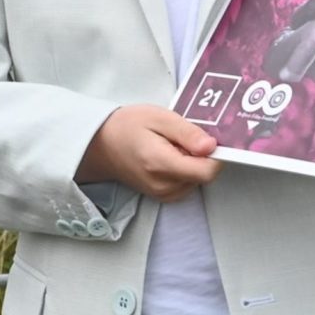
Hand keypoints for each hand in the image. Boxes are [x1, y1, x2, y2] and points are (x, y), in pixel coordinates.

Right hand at [76, 104, 219, 202]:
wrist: (101, 145)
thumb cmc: (127, 126)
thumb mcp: (158, 117)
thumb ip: (187, 132)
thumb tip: (212, 147)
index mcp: (161, 164)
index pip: (206, 172)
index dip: (214, 155)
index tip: (204, 139)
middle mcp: (163, 185)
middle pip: (203, 175)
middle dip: (200, 156)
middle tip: (179, 138)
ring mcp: (162, 194)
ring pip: (196, 180)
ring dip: (191, 163)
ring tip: (170, 146)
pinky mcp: (162, 196)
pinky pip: (187, 184)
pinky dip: (184, 170)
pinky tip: (168, 157)